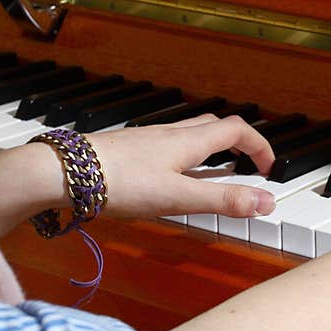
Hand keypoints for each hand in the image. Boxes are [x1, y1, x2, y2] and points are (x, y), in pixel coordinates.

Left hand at [87, 115, 275, 218]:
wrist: (61, 172)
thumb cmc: (119, 182)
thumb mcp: (179, 197)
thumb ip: (223, 200)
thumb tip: (266, 202)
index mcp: (190, 141)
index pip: (238, 131)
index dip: (260, 146)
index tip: (268, 169)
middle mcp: (171, 134)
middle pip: (216, 127)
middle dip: (238, 144)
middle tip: (247, 166)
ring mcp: (148, 140)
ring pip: (190, 135)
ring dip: (211, 150)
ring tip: (215, 175)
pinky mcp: (130, 150)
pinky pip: (168, 147)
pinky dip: (185, 158)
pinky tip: (172, 180)